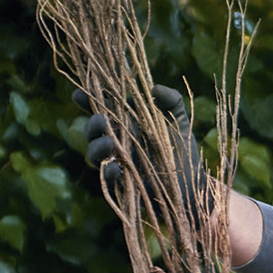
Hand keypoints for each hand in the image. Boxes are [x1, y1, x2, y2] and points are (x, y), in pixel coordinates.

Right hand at [78, 83, 212, 226]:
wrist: (194, 183)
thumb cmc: (184, 150)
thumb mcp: (180, 122)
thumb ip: (172, 101)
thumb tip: (154, 88)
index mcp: (128, 122)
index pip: (102, 108)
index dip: (87, 100)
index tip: (78, 94)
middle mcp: (119, 141)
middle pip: (94, 130)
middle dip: (92, 124)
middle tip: (100, 121)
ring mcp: (119, 161)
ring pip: (95, 153)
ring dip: (96, 147)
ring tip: (109, 144)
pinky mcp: (124, 183)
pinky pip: (108, 178)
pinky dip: (109, 172)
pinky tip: (117, 168)